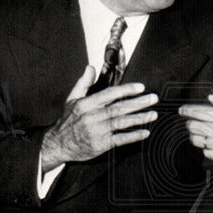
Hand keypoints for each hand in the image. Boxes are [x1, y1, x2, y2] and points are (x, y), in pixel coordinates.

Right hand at [40, 66, 157, 169]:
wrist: (59, 144)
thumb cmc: (68, 121)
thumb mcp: (72, 99)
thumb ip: (83, 83)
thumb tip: (91, 68)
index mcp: (87, 104)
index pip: (110, 94)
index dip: (126, 90)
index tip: (140, 88)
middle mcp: (93, 117)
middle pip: (119, 108)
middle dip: (139, 103)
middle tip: (153, 99)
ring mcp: (98, 131)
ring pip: (122, 123)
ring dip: (139, 118)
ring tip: (153, 114)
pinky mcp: (101, 145)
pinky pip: (120, 139)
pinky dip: (133, 136)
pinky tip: (145, 132)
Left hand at [180, 94, 212, 165]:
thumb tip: (210, 99)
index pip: (196, 112)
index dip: (186, 110)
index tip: (181, 110)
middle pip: (193, 126)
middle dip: (190, 122)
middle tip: (193, 121)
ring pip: (196, 141)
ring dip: (196, 136)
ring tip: (202, 133)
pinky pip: (206, 153)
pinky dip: (206, 147)